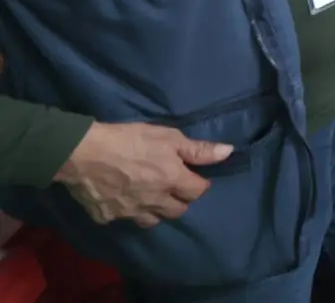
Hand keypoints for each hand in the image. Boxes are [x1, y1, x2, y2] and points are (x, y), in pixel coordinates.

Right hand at [55, 122, 232, 227]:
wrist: (82, 153)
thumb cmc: (129, 140)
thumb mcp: (168, 137)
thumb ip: (197, 149)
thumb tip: (228, 152)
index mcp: (172, 181)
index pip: (198, 192)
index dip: (198, 183)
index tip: (192, 176)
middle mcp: (154, 202)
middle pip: (177, 211)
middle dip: (180, 200)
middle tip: (173, 186)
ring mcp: (130, 213)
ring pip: (152, 220)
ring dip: (156, 211)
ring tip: (151, 197)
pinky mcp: (107, 217)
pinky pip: (123, 219)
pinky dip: (126, 211)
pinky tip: (122, 199)